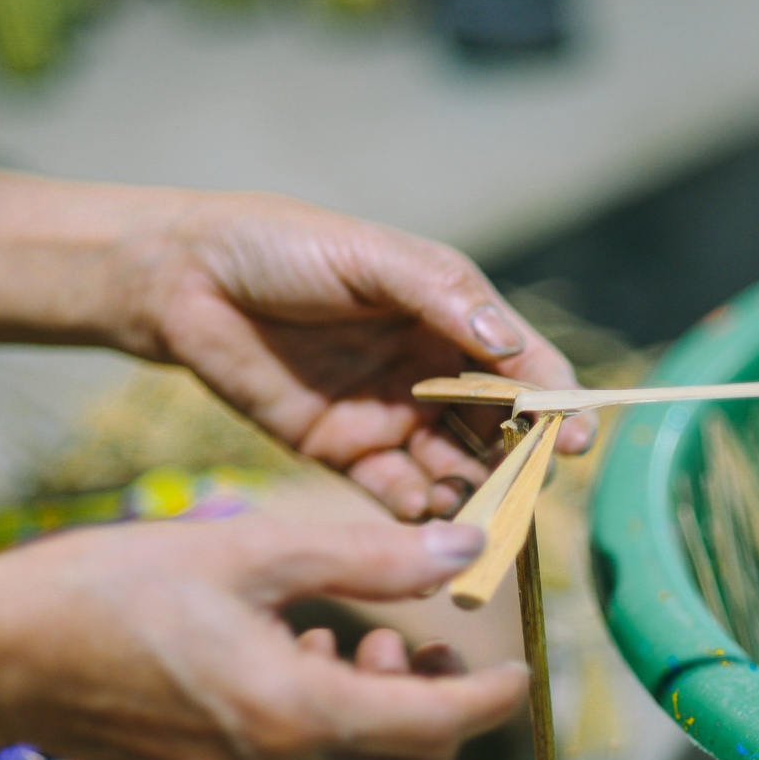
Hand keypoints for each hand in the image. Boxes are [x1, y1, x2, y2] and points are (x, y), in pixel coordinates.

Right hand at [0, 511, 527, 759]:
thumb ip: (370, 556)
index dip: (493, 697)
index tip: (521, 667)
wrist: (0, 656)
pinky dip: (339, 736)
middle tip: (414, 635)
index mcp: (292, 711)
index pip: (437, 726)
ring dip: (390, 722)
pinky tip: (302, 663)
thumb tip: (467, 548)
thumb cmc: (118, 586)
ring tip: (355, 638)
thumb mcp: (253, 549)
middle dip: (442, 711)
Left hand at [127, 194, 594, 517]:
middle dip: (521, 463)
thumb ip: (442, 297)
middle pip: (499, 428)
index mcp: (451, 316)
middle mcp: (433, 370)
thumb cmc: (282, 246)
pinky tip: (420, 508)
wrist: (184, 279)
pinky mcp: (344, 451)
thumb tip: (510, 344)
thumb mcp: (371, 257)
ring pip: (454, 466)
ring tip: (477, 513)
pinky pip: (395, 490)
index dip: (556, 405)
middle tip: (529, 494)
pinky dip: (415, 507)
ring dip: (473, 492)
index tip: (574, 442)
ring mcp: (391, 414)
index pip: (524, 367)